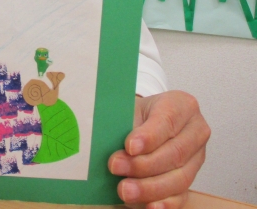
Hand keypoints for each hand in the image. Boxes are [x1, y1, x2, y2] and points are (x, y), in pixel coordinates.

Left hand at [109, 90, 209, 208]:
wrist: (145, 120)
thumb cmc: (138, 111)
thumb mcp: (131, 106)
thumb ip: (125, 120)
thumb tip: (106, 139)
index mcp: (183, 105)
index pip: (167, 120)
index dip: (149, 136)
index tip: (129, 146)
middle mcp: (196, 131)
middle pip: (174, 153)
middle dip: (143, 164)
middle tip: (115, 167)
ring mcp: (197, 158)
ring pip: (179, 178)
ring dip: (150, 187)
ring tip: (125, 190)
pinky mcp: (192, 179)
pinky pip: (181, 195)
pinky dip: (164, 203)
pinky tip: (149, 206)